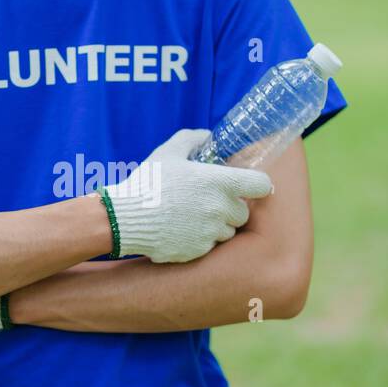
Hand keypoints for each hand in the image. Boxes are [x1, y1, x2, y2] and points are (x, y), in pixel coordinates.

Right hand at [100, 128, 272, 263]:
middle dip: (231, 208)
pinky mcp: (199, 250)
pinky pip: (210, 246)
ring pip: (228, 232)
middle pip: (244, 213)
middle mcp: (221, 208)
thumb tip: (207, 136)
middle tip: (210, 202)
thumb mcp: (167, 152)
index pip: (262, 185)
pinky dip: (201, 240)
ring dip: (218, 226)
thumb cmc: (148, 182)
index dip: (257, 185)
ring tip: (193, 217)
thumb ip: (191, 139)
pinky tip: (182, 229)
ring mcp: (211, 232)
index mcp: (220, 182)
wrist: (125, 218)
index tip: (248, 186)